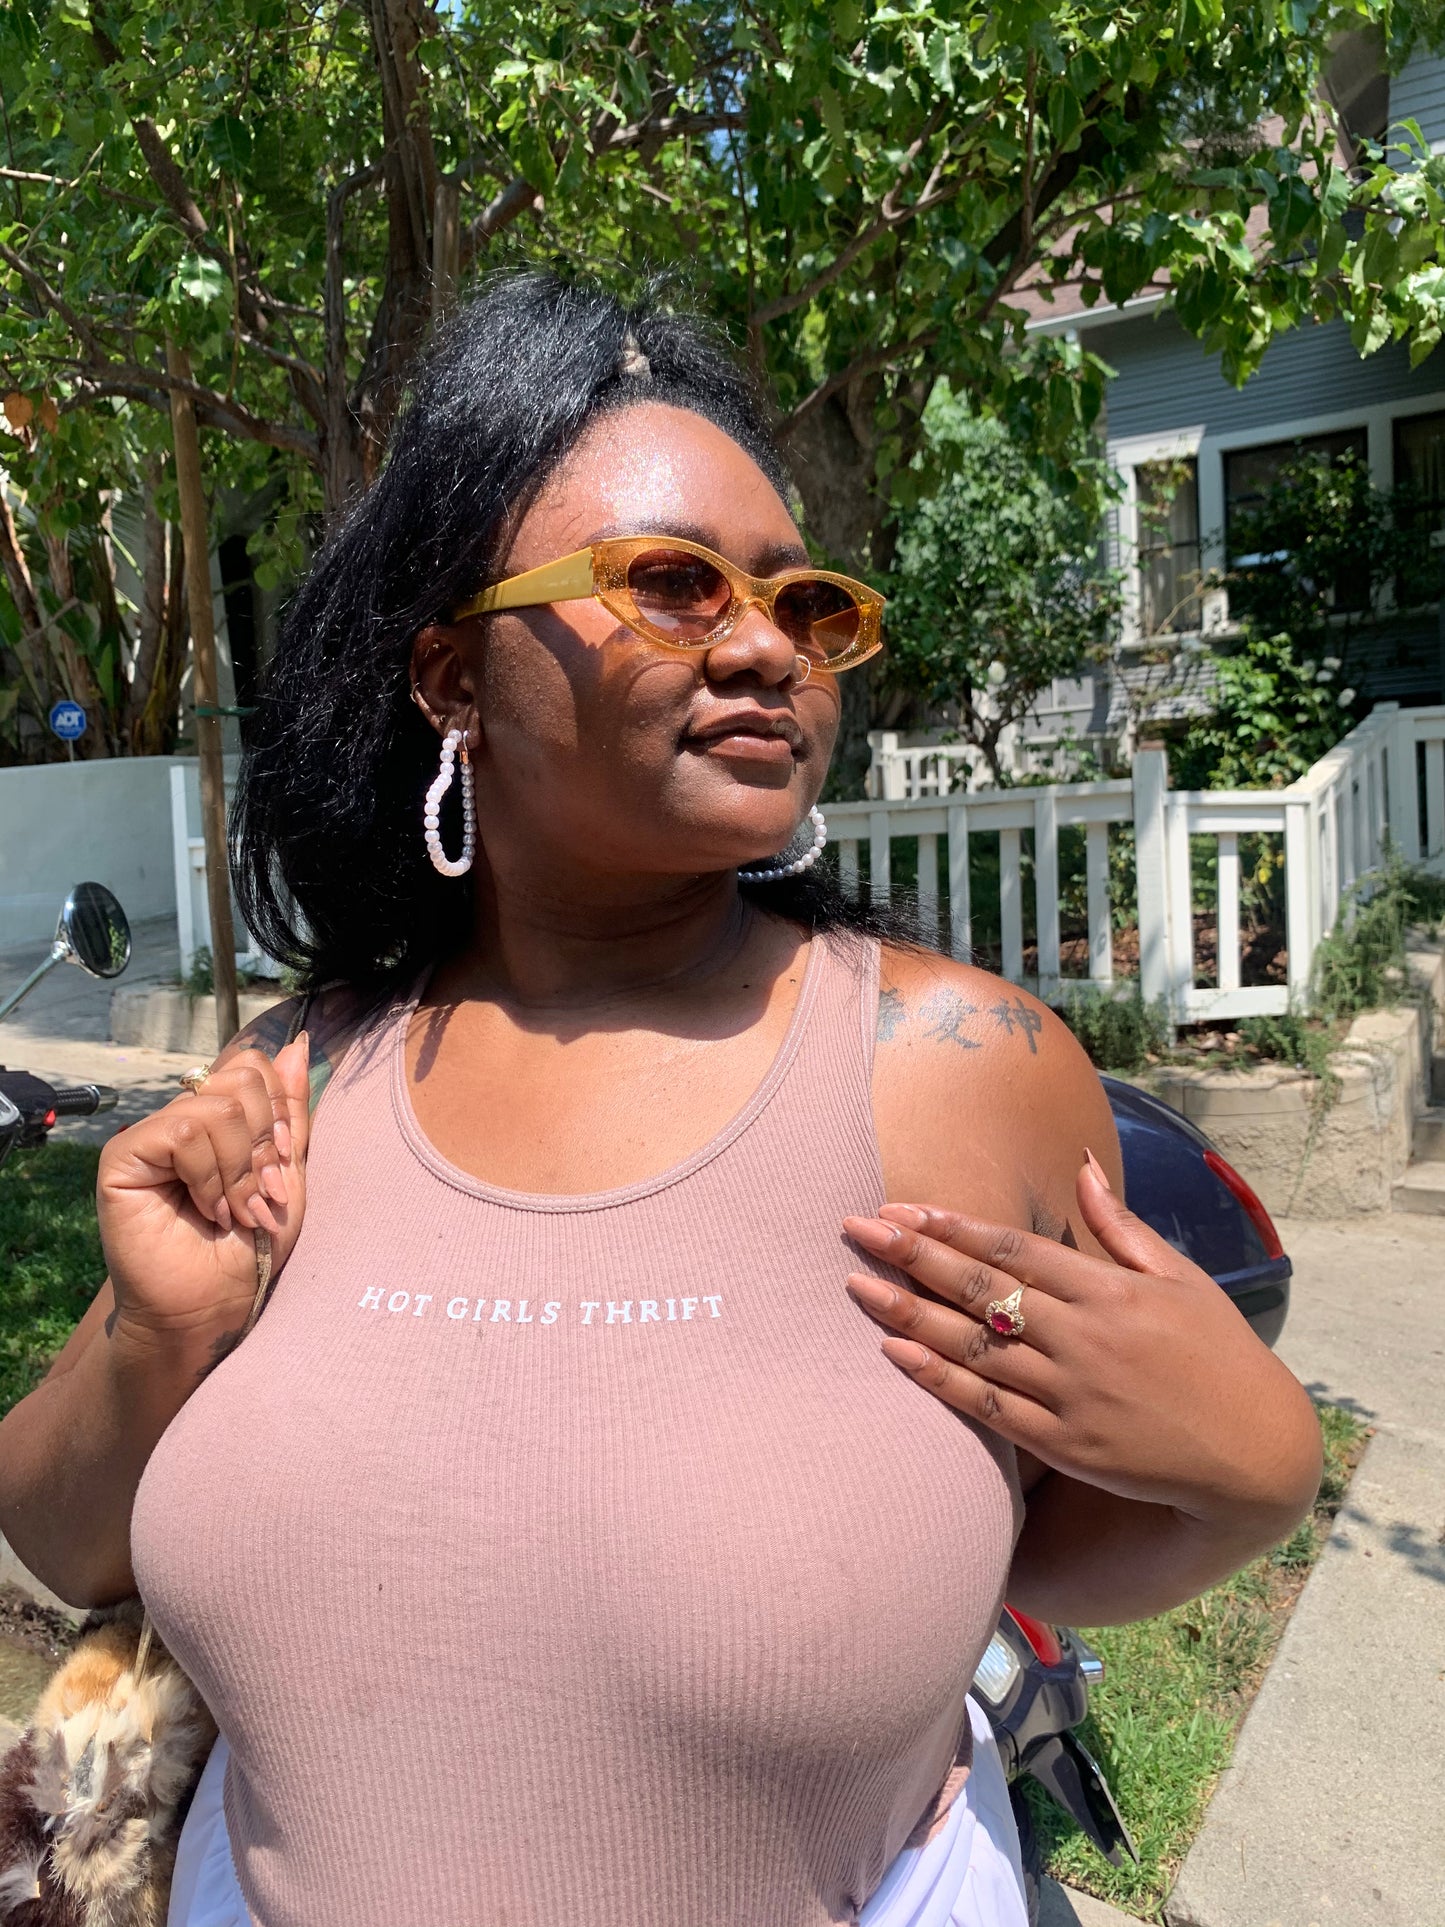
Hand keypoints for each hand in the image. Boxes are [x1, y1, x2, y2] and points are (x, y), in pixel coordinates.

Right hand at [97, 1034, 310, 1351]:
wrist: (213, 1306)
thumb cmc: (248, 1248)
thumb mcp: (285, 1173)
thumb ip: (289, 1111)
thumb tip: (298, 1042)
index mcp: (218, 1117)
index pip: (256, 1068)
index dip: (278, 1115)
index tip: (278, 1169)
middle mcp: (182, 1117)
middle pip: (242, 1080)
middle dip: (261, 1148)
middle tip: (256, 1198)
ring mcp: (151, 1134)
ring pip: (217, 1108)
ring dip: (237, 1173)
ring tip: (230, 1213)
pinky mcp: (123, 1156)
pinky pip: (181, 1131)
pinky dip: (208, 1176)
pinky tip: (206, 1210)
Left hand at [842, 1154, 1320, 1532]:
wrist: (1258, 1453)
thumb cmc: (1220, 1355)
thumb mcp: (1183, 1279)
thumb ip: (1122, 1225)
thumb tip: (1082, 1164)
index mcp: (1111, 1290)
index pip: (1015, 1249)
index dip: (954, 1226)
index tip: (903, 1207)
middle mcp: (1086, 1337)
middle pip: (982, 1289)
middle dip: (913, 1255)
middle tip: (858, 1228)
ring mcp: (1073, 1394)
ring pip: (975, 1346)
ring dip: (910, 1314)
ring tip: (856, 1287)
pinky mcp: (1068, 1445)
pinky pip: (989, 1408)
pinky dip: (939, 1380)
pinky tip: (897, 1356)